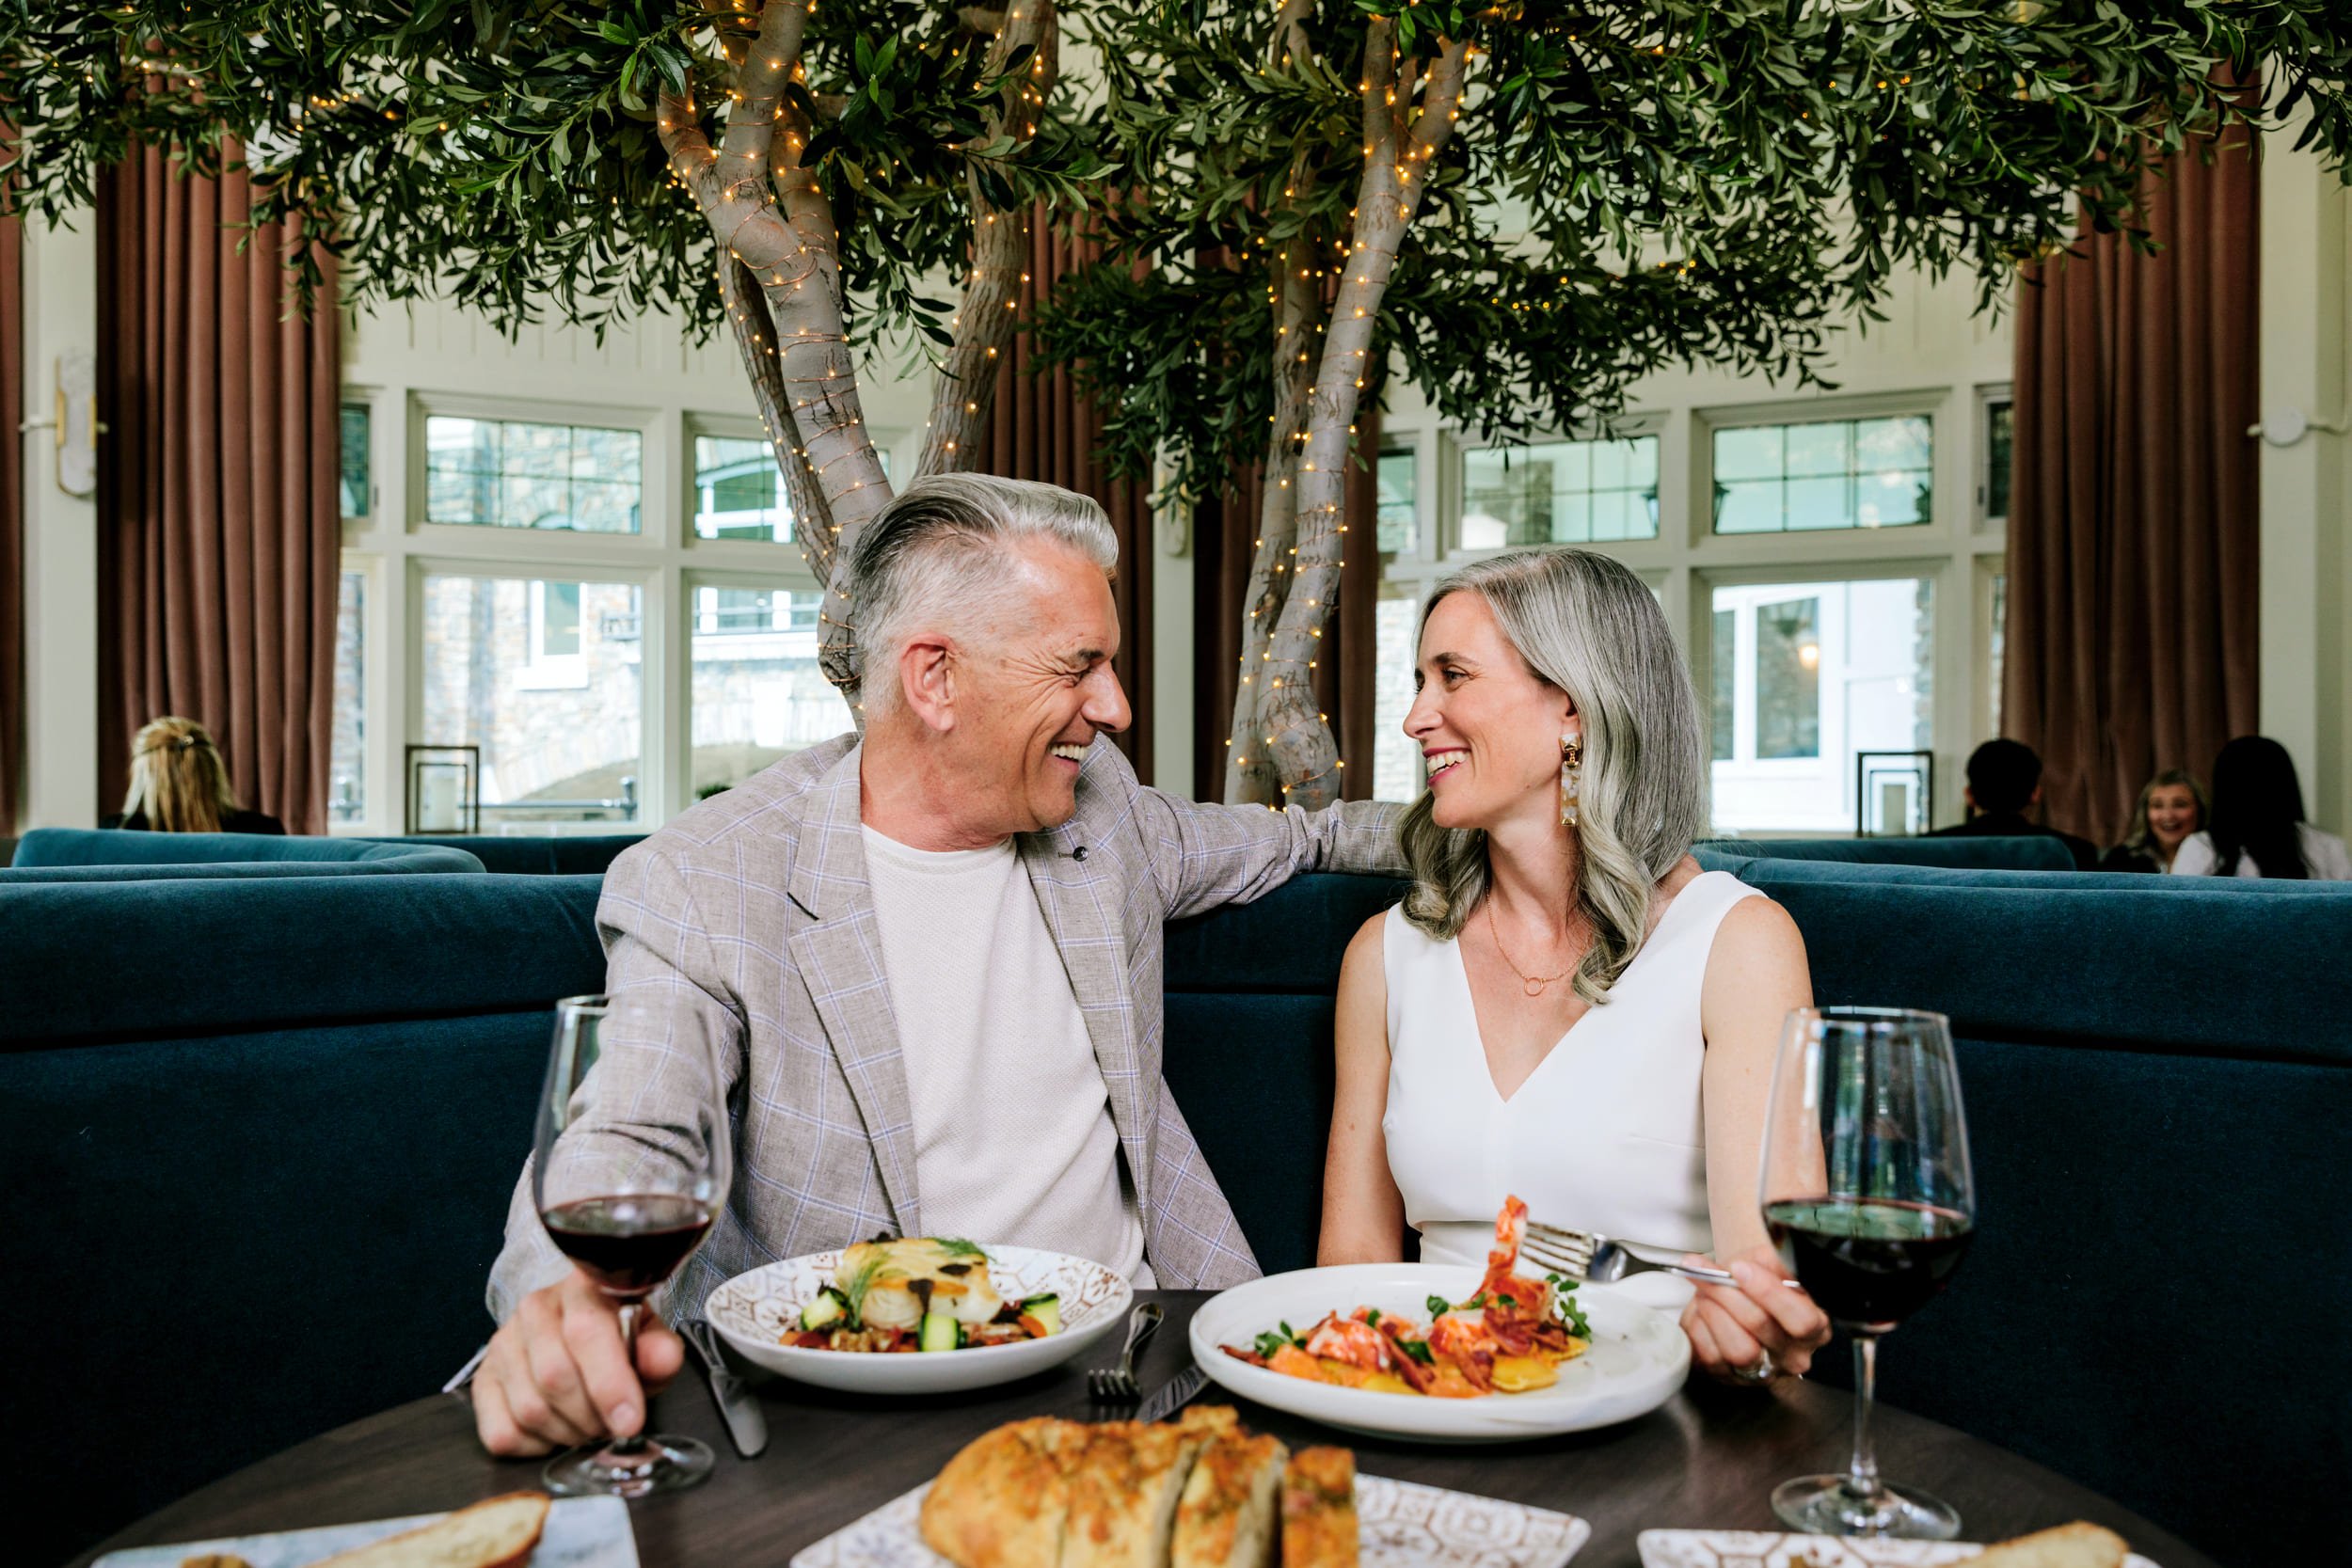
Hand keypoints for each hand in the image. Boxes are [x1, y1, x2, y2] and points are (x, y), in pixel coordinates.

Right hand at [472, 1268, 684, 1455]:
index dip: (609, 1384)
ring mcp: (503, 1345)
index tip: (630, 1423)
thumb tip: (660, 1362)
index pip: (586, 1333)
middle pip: (554, 1377)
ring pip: (529, 1410)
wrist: (575, 1329)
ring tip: (588, 1425)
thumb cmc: (616, 1337)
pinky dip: (535, 1447)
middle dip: (591, 1416)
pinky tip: (555, 1430)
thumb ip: (659, 1350)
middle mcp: (534, 1310)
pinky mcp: (483, 1381)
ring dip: (567, 1433)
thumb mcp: (648, 1336)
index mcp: (581, 1289)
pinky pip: (502, 1433)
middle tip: (611, 1426)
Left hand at [1678, 1243, 1830, 1387]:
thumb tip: (1743, 1265)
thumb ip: (1764, 1262)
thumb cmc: (1757, 1284)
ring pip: (1738, 1349)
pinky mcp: (1733, 1379)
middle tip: (1705, 1271)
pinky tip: (1701, 1311)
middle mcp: (1794, 1356)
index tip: (1739, 1268)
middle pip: (1762, 1327)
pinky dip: (1699, 1328)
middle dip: (1727, 1293)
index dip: (1768, 1292)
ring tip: (1703, 1290)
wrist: (1739, 1301)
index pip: (1801, 1319)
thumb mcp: (1769, 1264)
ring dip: (1713, 1311)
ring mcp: (1764, 1372)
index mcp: (1815, 1327)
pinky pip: (1712, 1357)